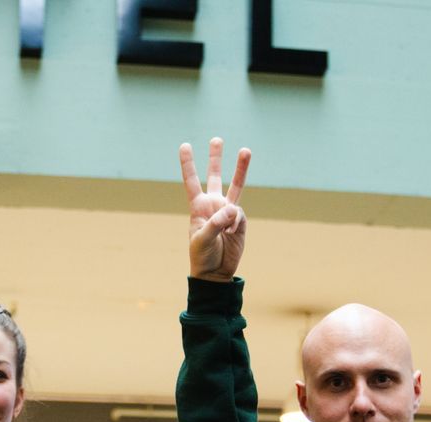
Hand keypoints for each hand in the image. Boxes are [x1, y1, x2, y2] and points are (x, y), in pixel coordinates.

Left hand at [181, 138, 249, 281]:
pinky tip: (231, 233)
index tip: (185, 145)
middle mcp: (213, 205)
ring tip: (245, 149)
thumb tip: (233, 208)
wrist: (216, 273)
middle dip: (216, 158)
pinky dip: (236, 223)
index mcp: (198, 207)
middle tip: (216, 139)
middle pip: (214, 176)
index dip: (188, 164)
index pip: (192, 181)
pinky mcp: (240, 221)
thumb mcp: (203, 240)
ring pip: (235, 185)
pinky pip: (239, 215)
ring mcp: (228, 212)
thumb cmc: (202, 256)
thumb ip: (216, 223)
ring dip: (240, 168)